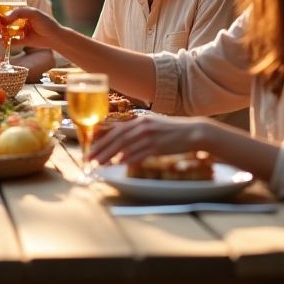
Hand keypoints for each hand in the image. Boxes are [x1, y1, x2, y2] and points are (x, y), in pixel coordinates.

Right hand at [0, 4, 60, 48]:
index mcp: (20, 11)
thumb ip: (18, 13)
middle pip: (1, 20)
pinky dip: (4, 42)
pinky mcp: (20, 41)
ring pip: (3, 31)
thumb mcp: (33, 13)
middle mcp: (17, 21)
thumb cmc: (46, 22)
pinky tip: (2, 41)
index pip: (6, 8)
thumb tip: (4, 17)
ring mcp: (18, 31)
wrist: (55, 37)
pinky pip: (9, 42)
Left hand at [90, 115, 209, 166]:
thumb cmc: (172, 131)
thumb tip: (122, 145)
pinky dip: (129, 158)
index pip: (115, 130)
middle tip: (89, 158)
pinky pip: (140, 153)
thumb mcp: (152, 126)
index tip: (90, 147)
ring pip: (125, 146)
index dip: (101, 138)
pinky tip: (120, 163)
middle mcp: (142, 126)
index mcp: (139, 120)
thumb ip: (137, 132)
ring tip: (100, 163)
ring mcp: (150, 136)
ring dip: (110, 155)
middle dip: (101, 148)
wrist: (193, 132)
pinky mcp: (158, 146)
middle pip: (117, 138)